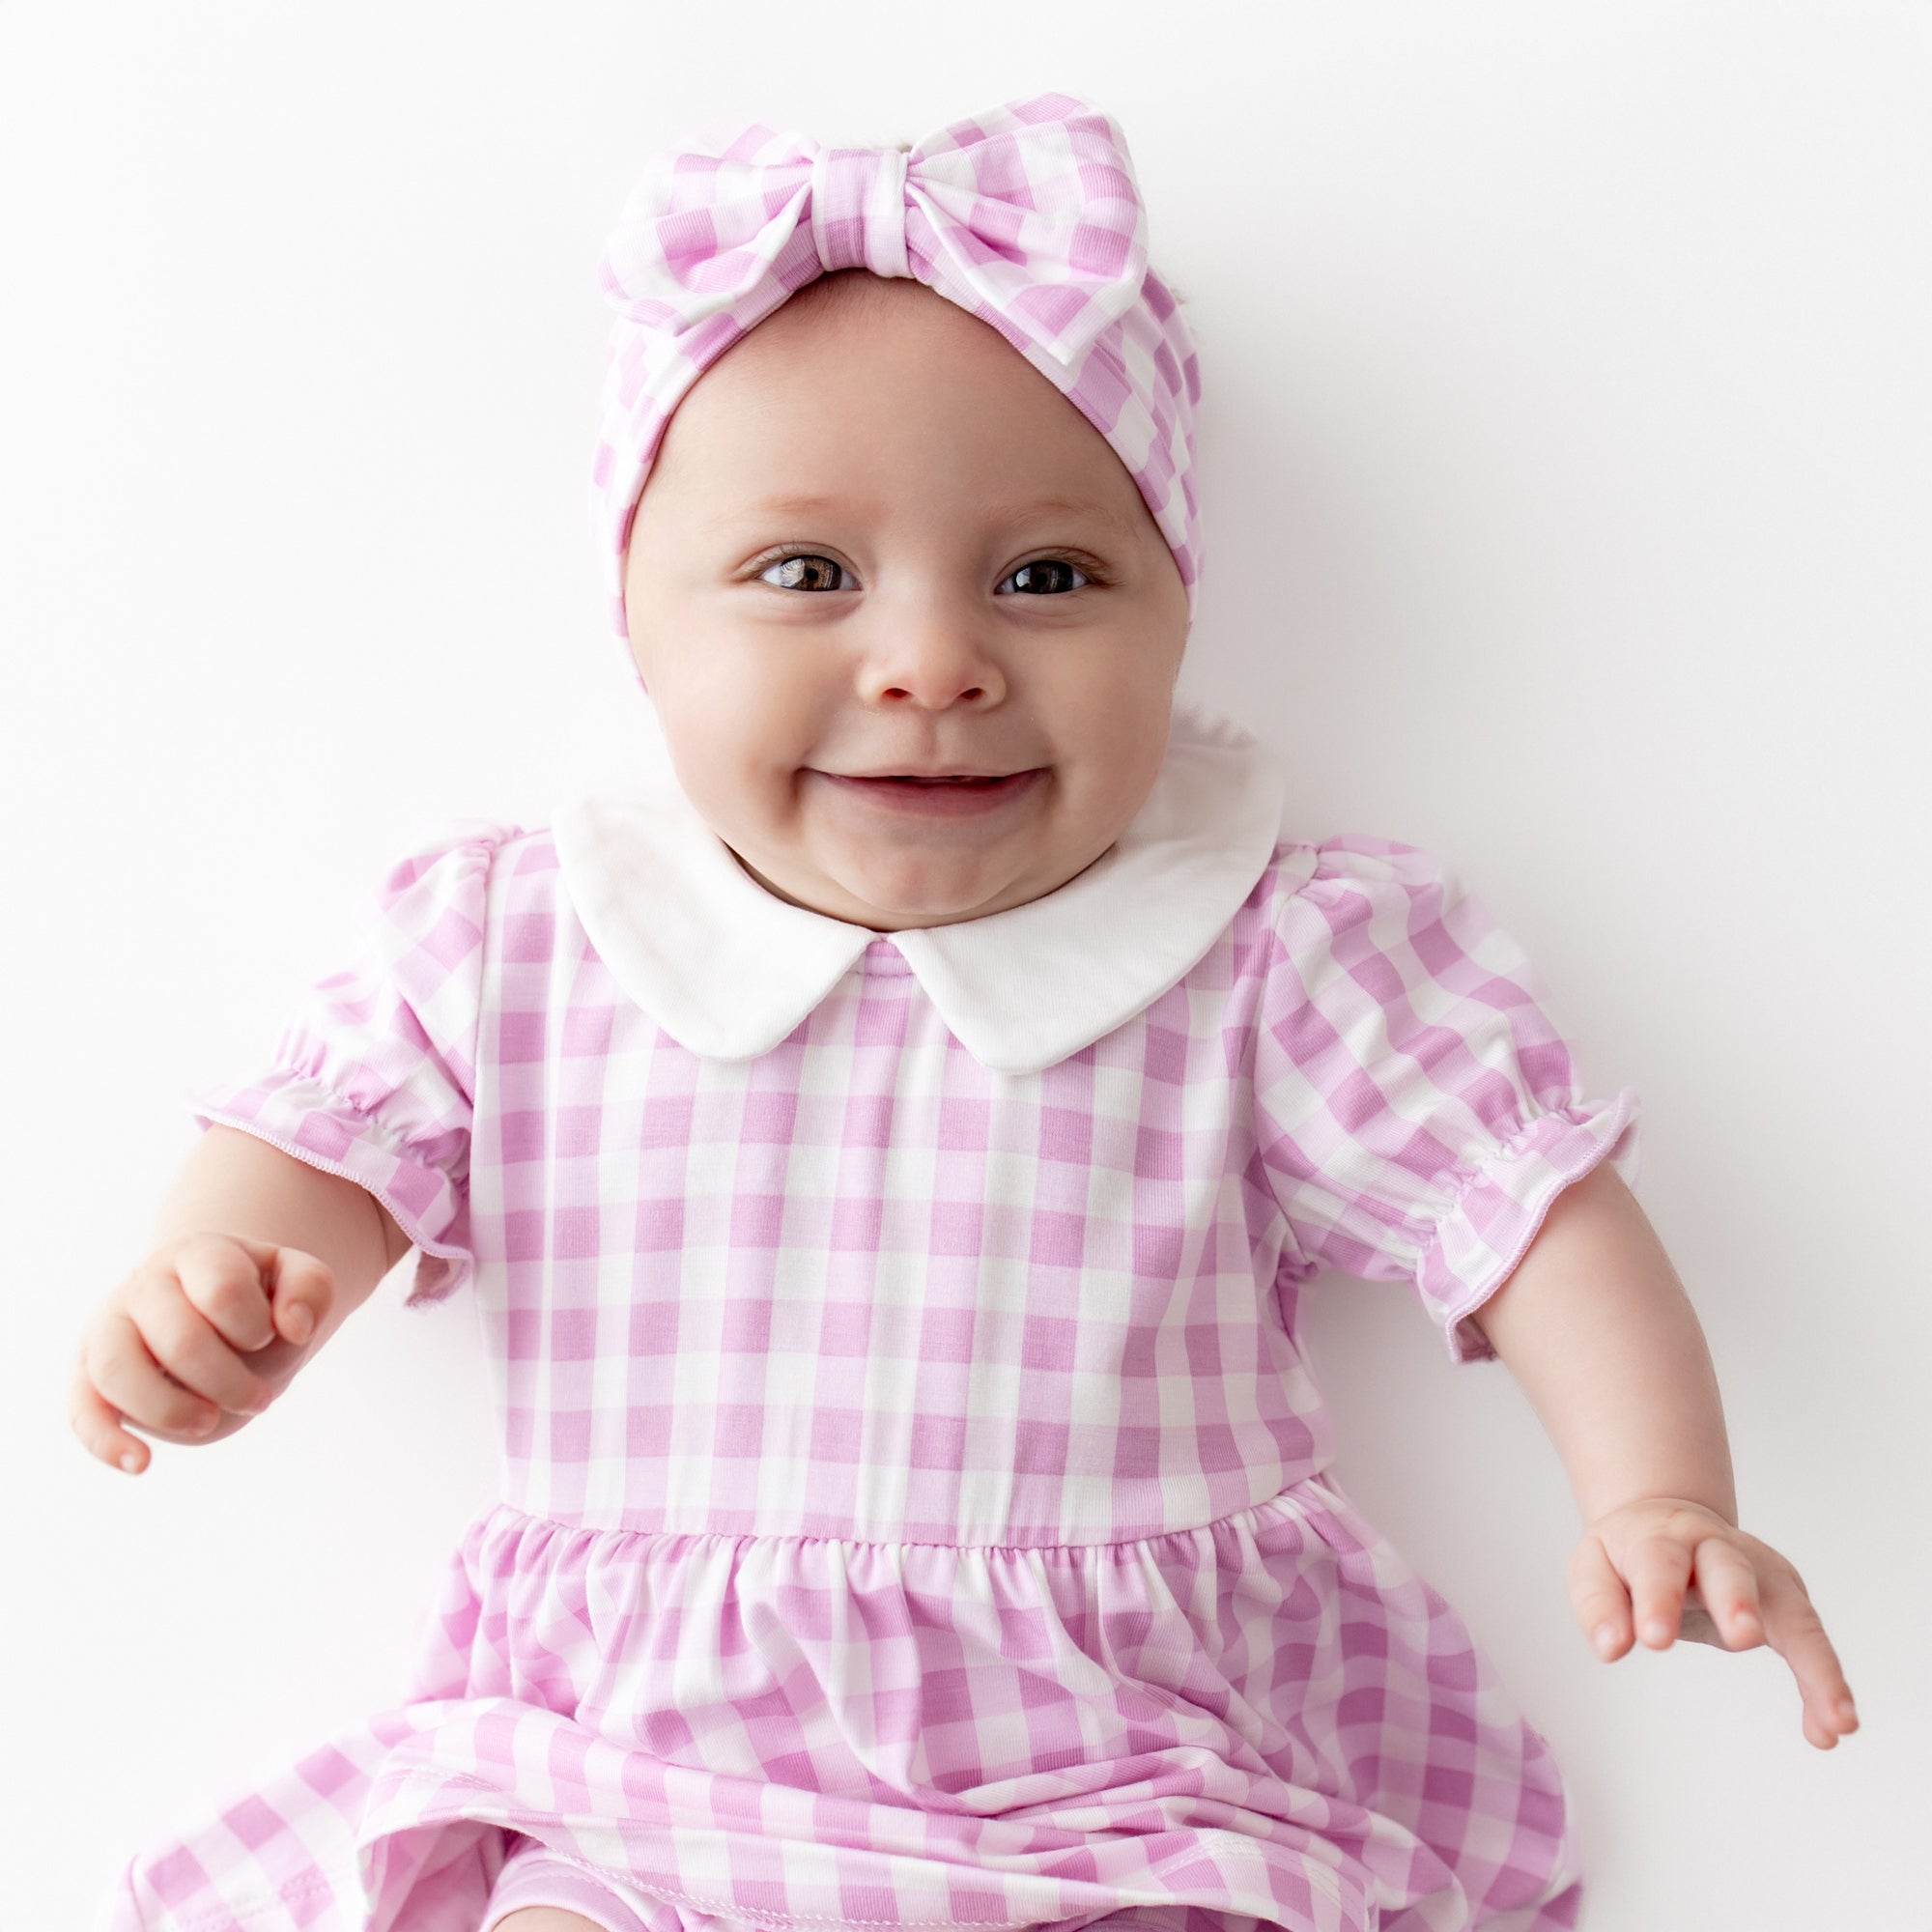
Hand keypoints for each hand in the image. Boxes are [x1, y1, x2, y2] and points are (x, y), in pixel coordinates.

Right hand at [70, 1232, 334, 1472]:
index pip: (222, 1288)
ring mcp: (110, 1327)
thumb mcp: (296, 1279)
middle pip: (179, 1339)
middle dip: (230, 1381)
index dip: (255, 1326)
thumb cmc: (259, 1300)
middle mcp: (145, 1285)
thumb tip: (294, 1327)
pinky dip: (105, 1441)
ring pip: (117, 1371)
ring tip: (210, 1421)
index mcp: (198, 1254)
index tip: (269, 1338)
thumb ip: (310, 1288)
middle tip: (260, 1399)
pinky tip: (141, 1463)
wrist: (213, 1315)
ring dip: (172, 1410)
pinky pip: (81, 1409)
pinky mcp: (89, 1373)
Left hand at [1568, 1496, 1858, 1749]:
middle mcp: (1717, 1548)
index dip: (1657, 1598)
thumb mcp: (1596, 1567)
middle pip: (1730, 1569)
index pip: (1658, 1563)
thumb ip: (1600, 1605)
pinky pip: (1811, 1643)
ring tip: (1837, 1720)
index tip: (1653, 1640)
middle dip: (1737, 1600)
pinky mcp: (1787, 1600)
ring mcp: (1760, 1572)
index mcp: (1662, 1537)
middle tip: (1741, 1635)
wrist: (1668, 1519)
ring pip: (1794, 1612)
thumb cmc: (1628, 1554)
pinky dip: (1825, 1686)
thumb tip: (1612, 1648)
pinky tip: (1830, 1730)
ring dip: (1817, 1664)